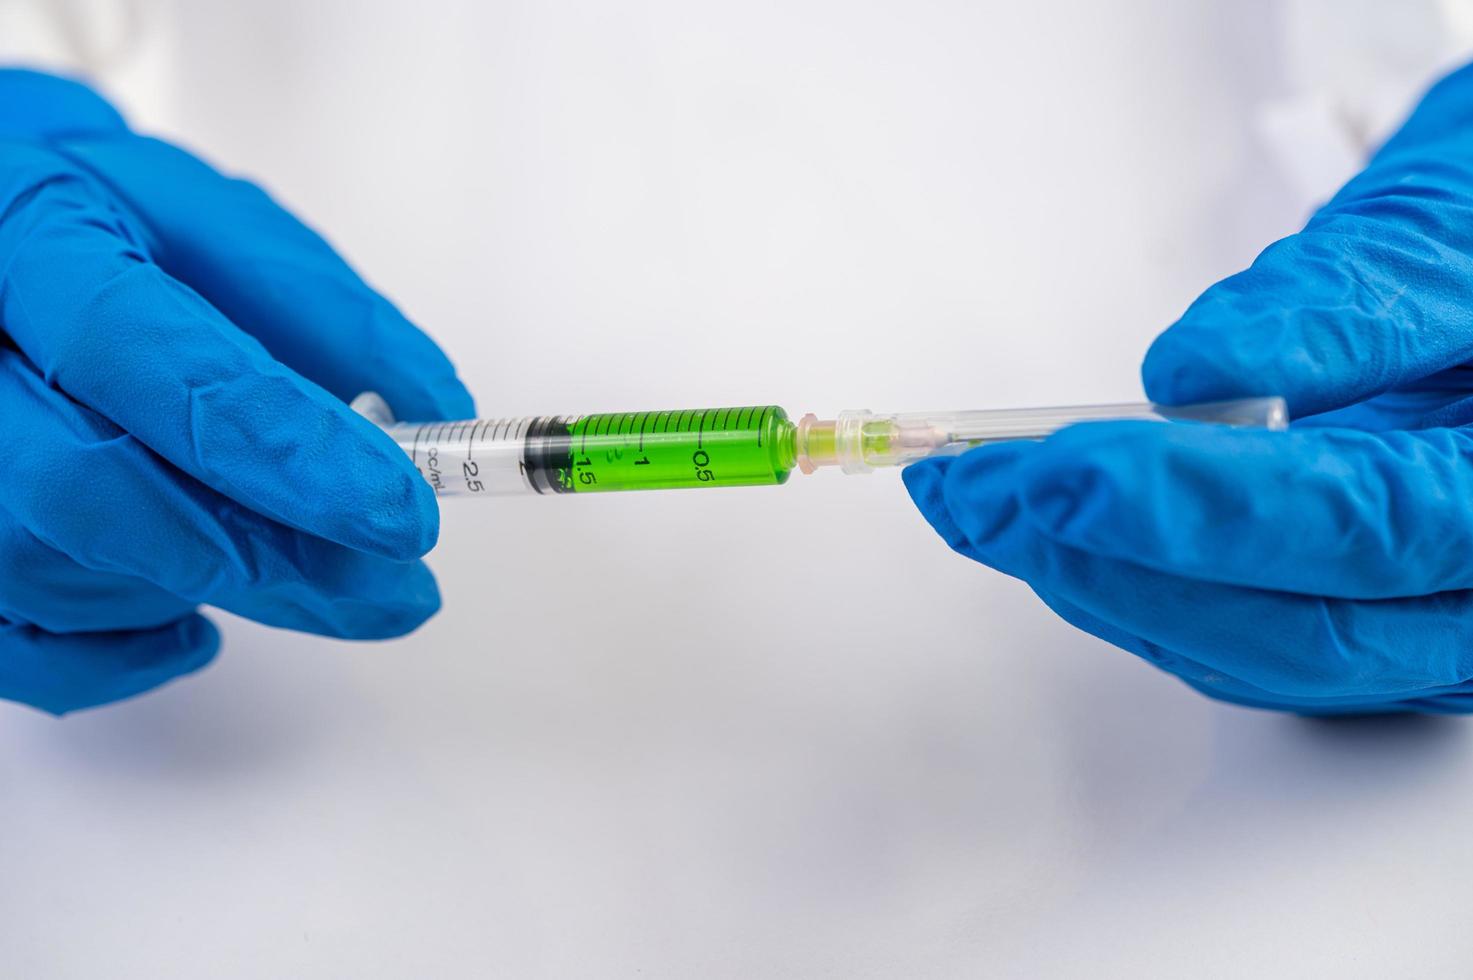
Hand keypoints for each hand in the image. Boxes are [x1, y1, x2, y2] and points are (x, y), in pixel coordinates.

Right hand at [0, 70, 472, 713]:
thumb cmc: (104, 227)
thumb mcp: (222, 225)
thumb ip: (331, 316)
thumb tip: (437, 412)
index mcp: (35, 231)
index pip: (161, 367)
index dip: (289, 454)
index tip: (398, 510)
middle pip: (86, 489)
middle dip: (259, 555)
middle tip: (387, 588)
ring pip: (40, 568)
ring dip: (195, 590)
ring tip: (300, 572)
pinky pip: (3, 641)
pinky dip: (111, 658)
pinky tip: (195, 627)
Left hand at [905, 62, 1472, 714]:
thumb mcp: (1448, 226)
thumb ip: (1344, 302)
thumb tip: (1195, 374)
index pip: (1364, 524)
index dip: (1198, 508)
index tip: (1062, 467)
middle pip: (1299, 628)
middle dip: (1114, 563)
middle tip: (981, 493)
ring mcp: (1432, 622)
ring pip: (1261, 654)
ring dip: (1101, 585)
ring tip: (984, 507)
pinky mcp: (1369, 619)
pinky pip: (1246, 643)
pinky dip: (1134, 591)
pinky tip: (1050, 536)